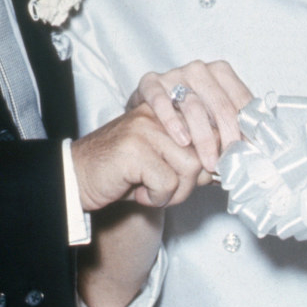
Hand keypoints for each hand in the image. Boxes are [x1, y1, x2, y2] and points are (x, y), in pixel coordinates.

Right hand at [70, 102, 206, 212]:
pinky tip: (139, 193)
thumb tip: (228, 166)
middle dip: (193, 181)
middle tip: (169, 190)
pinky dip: (157, 198)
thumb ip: (193, 156)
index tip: (211, 176)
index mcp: (168, 109)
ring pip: (190, 167)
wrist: (78, 177)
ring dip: (175, 192)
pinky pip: (167, 181)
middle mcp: (158, 112)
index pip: (212, 125)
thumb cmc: (123, 172)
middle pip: (205, 150)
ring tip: (152, 191)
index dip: (217, 156)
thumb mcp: (163, 159)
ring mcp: (145, 128)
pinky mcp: (134, 148)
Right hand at [130, 59, 252, 172]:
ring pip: (194, 105)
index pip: (241, 100)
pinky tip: (182, 140)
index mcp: (221, 73)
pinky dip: (172, 120)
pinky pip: (161, 99)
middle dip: (228, 137)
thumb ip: (233, 130)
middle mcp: (198, 70)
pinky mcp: (149, 83)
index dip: (248, 129)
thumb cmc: (187, 122)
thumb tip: (258, 154)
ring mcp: (173, 74)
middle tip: (230, 163)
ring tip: (208, 162)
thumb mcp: (213, 123)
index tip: (251, 153)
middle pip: (220, 104)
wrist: (147, 114)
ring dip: (204, 137)